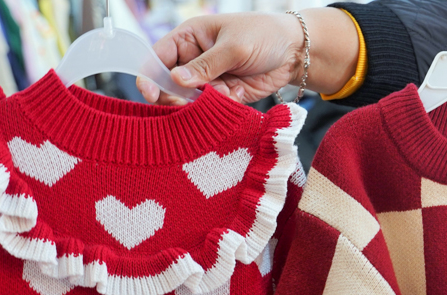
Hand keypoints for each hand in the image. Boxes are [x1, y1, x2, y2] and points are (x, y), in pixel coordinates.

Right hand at [137, 9, 358, 104]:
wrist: (295, 52)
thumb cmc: (263, 35)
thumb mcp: (234, 46)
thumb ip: (206, 65)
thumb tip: (176, 80)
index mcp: (189, 38)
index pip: (158, 56)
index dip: (150, 75)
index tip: (150, 93)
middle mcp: (194, 59)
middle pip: (169, 84)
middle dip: (174, 96)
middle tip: (185, 103)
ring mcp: (208, 79)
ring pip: (189, 100)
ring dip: (199, 104)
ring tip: (220, 94)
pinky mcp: (223, 95)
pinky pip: (211, 108)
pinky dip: (218, 108)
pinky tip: (234, 97)